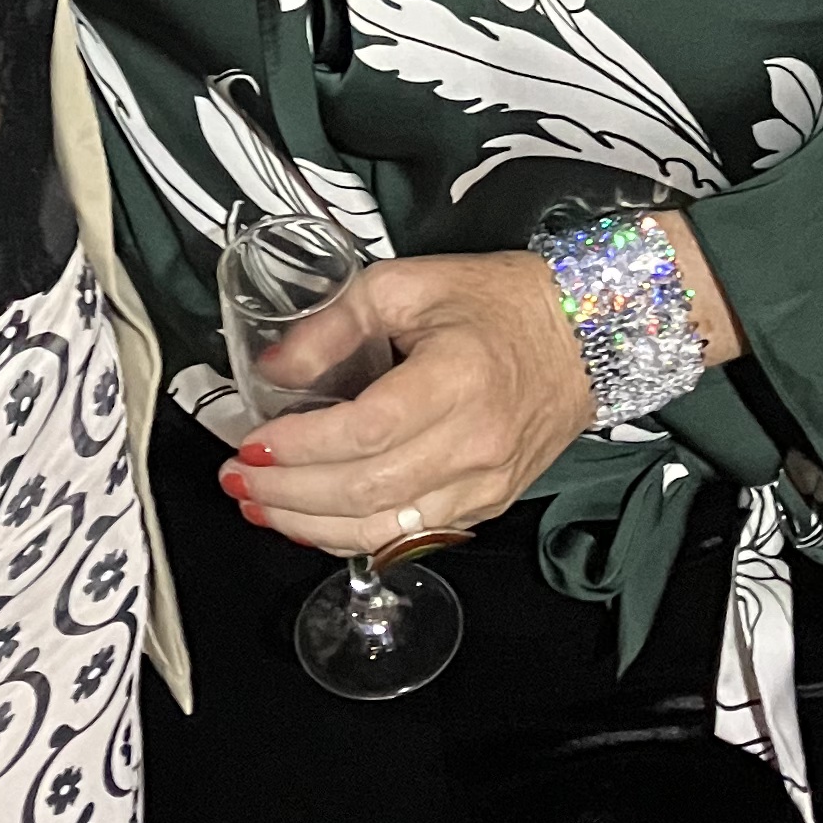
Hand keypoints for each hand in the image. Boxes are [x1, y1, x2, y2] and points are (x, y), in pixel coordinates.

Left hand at [224, 219, 745, 555]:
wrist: (586, 334)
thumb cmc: (495, 300)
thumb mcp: (406, 284)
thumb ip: (333, 325)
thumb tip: (270, 371)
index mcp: (456, 381)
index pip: (362, 434)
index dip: (297, 447)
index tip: (249, 443)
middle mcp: (475, 445)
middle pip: (365, 492)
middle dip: (287, 494)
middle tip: (236, 481)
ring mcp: (485, 485)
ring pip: (383, 531)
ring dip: (310, 528)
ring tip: (260, 508)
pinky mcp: (488, 505)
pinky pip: (409, 538)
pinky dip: (352, 537)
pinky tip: (313, 522)